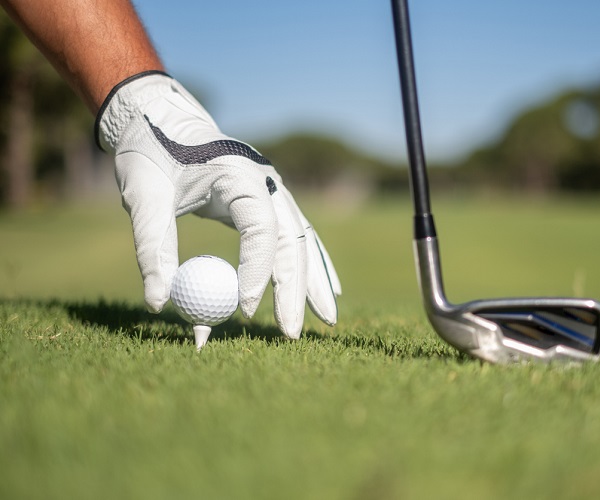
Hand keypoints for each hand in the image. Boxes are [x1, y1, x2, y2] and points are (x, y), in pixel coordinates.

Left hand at [96, 71, 340, 337]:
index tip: (244, 310)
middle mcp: (267, 182)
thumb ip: (152, 247)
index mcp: (239, 174)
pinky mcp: (268, 201)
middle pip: (292, 241)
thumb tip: (160, 302)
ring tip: (326, 321)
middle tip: (291, 334)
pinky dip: (310, 265)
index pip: (262, 229)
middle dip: (295, 290)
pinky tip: (326, 292)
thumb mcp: (143, 196)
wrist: (160, 117)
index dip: (257, 271)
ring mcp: (273, 191)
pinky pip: (296, 237)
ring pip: (302, 241)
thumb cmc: (150, 153)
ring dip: (313, 282)